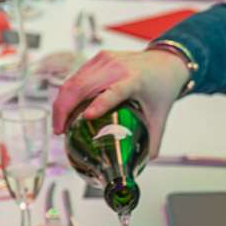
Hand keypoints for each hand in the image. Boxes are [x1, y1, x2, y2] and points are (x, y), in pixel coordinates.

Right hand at [51, 48, 188, 156]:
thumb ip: (152, 142)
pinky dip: (67, 95)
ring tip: (60, 125)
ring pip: (73, 81)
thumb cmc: (162, 88)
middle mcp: (118, 67)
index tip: (87, 117)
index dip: (100, 103)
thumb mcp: (160, 116)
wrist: (165, 61)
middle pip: (81, 86)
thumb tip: (141, 166)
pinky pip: (76, 77)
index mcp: (135, 80)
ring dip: (62, 103)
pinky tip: (66, 111)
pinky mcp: (98, 58)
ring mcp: (105, 60)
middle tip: (59, 132)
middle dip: (64, 110)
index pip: (115, 91)